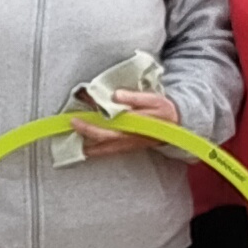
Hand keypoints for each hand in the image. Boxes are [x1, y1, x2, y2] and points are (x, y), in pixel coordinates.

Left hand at [69, 87, 184, 156]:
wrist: (178, 126)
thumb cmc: (163, 110)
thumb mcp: (152, 99)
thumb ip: (133, 97)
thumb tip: (114, 96)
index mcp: (133, 126)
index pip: (107, 127)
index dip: (89, 124)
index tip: (75, 118)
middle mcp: (128, 138)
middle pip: (101, 140)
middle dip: (83, 134)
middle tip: (69, 125)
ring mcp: (127, 145)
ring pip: (103, 150)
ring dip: (86, 146)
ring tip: (70, 140)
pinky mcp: (128, 148)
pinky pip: (108, 152)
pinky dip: (95, 150)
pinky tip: (84, 148)